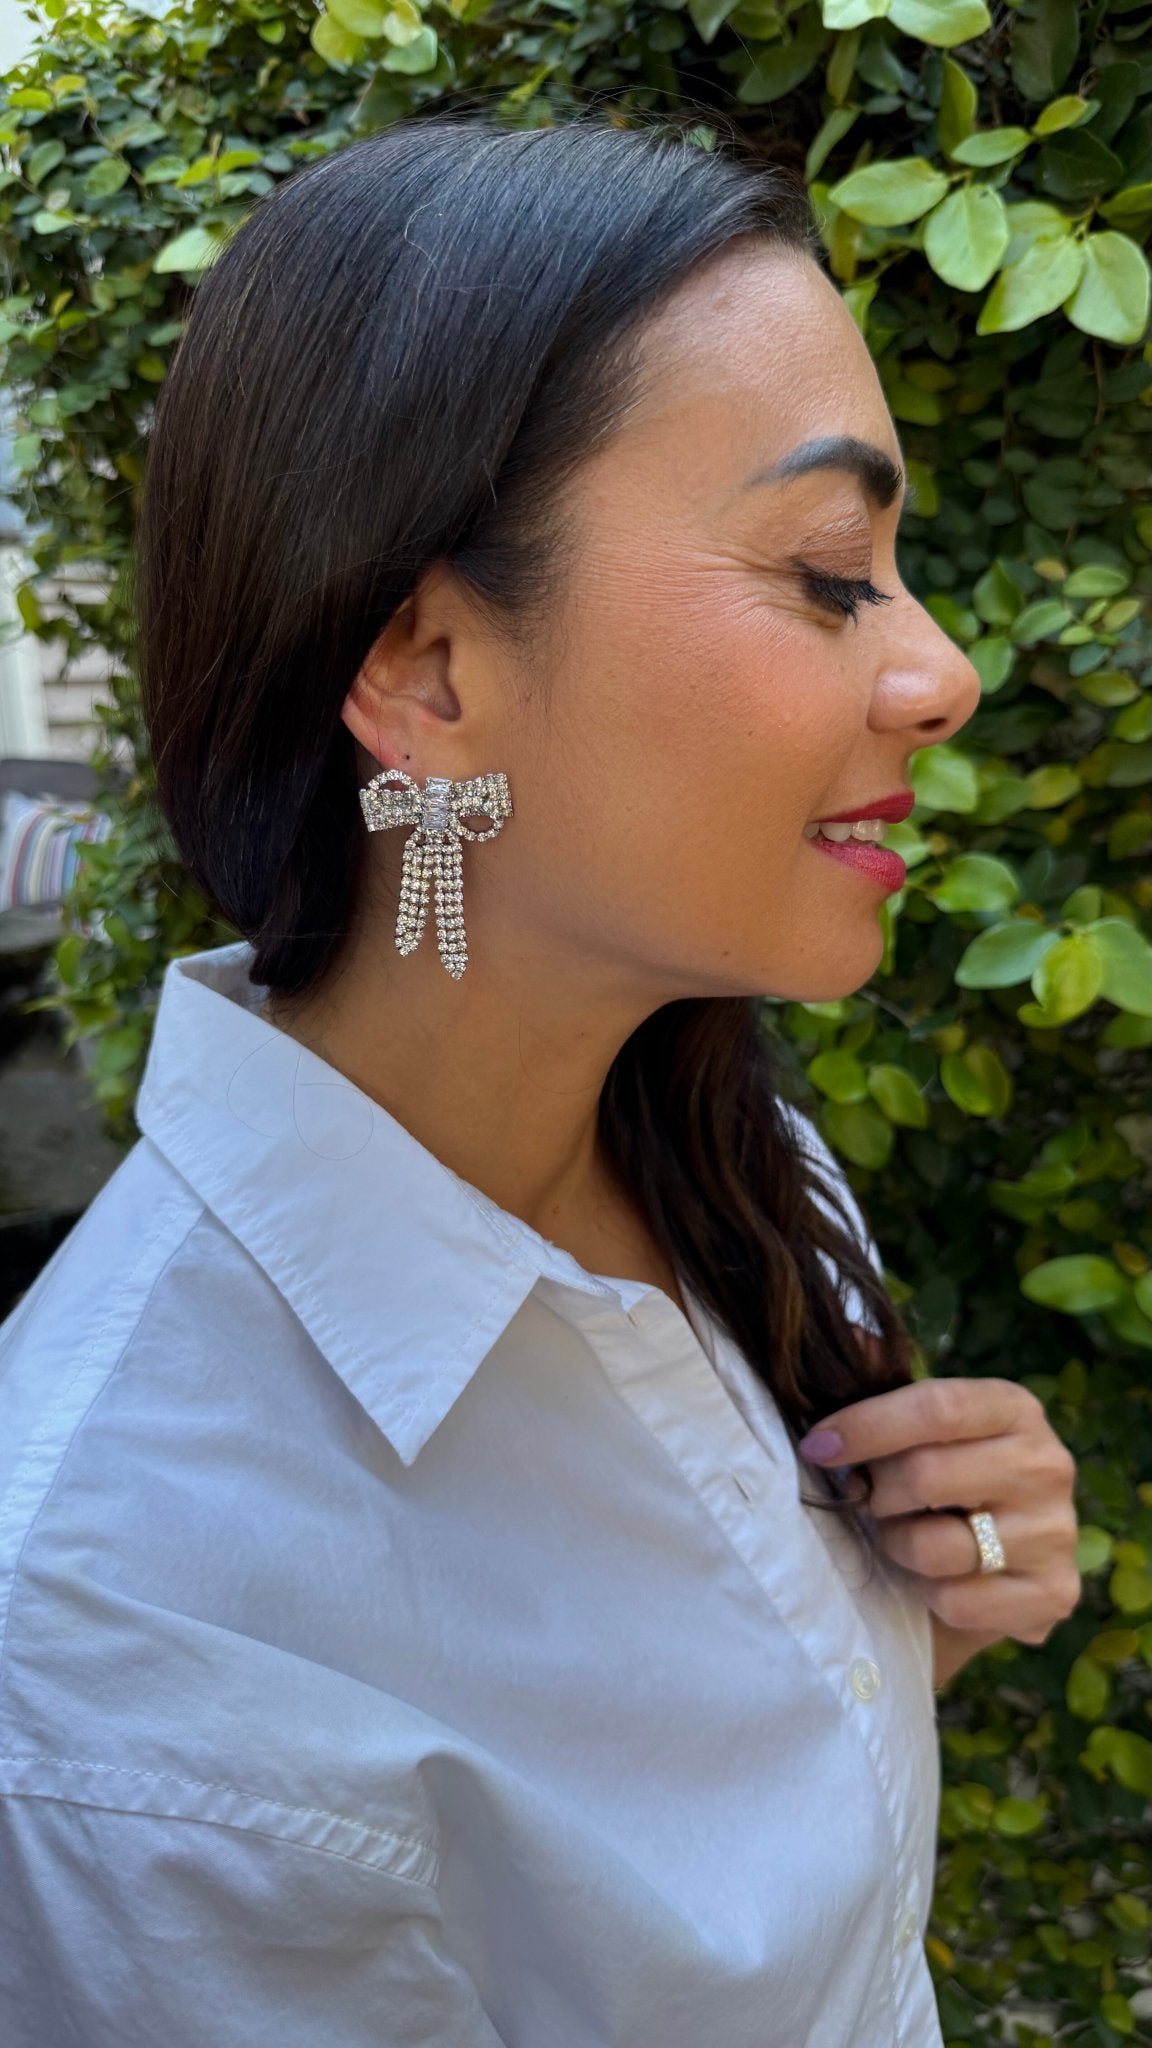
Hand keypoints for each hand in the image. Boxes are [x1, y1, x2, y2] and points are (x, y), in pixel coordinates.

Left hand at [797, 1376, 1081, 1647]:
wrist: (989, 1578)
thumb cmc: (941, 1489)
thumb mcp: (916, 1433)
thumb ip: (883, 1385)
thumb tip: (847, 1335)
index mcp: (1013, 1408)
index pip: (937, 1407)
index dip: (867, 1425)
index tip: (817, 1446)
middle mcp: (1047, 1464)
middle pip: (928, 1474)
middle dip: (876, 1493)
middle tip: (866, 1500)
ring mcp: (1056, 1533)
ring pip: (937, 1546)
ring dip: (898, 1546)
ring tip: (904, 1539)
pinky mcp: (1054, 1596)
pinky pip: (957, 1601)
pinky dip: (930, 1596)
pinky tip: (940, 1583)